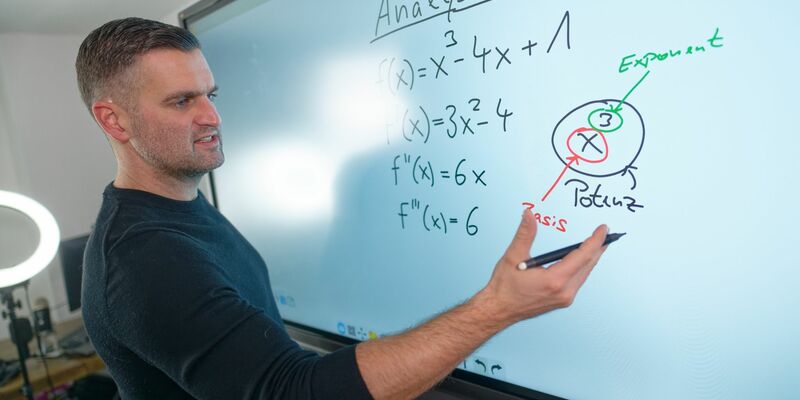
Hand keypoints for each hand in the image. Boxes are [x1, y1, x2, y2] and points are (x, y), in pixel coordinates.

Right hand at [480, 209, 608, 324]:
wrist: (498, 310)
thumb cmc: (504, 286)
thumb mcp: (513, 256)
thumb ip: (525, 234)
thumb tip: (529, 214)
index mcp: (554, 280)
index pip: (582, 256)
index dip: (595, 241)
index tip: (603, 229)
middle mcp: (564, 291)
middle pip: (588, 265)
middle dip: (598, 248)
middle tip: (606, 234)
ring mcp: (565, 298)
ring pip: (584, 274)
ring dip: (591, 258)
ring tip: (598, 245)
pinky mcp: (562, 301)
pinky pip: (578, 281)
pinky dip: (582, 268)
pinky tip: (582, 261)